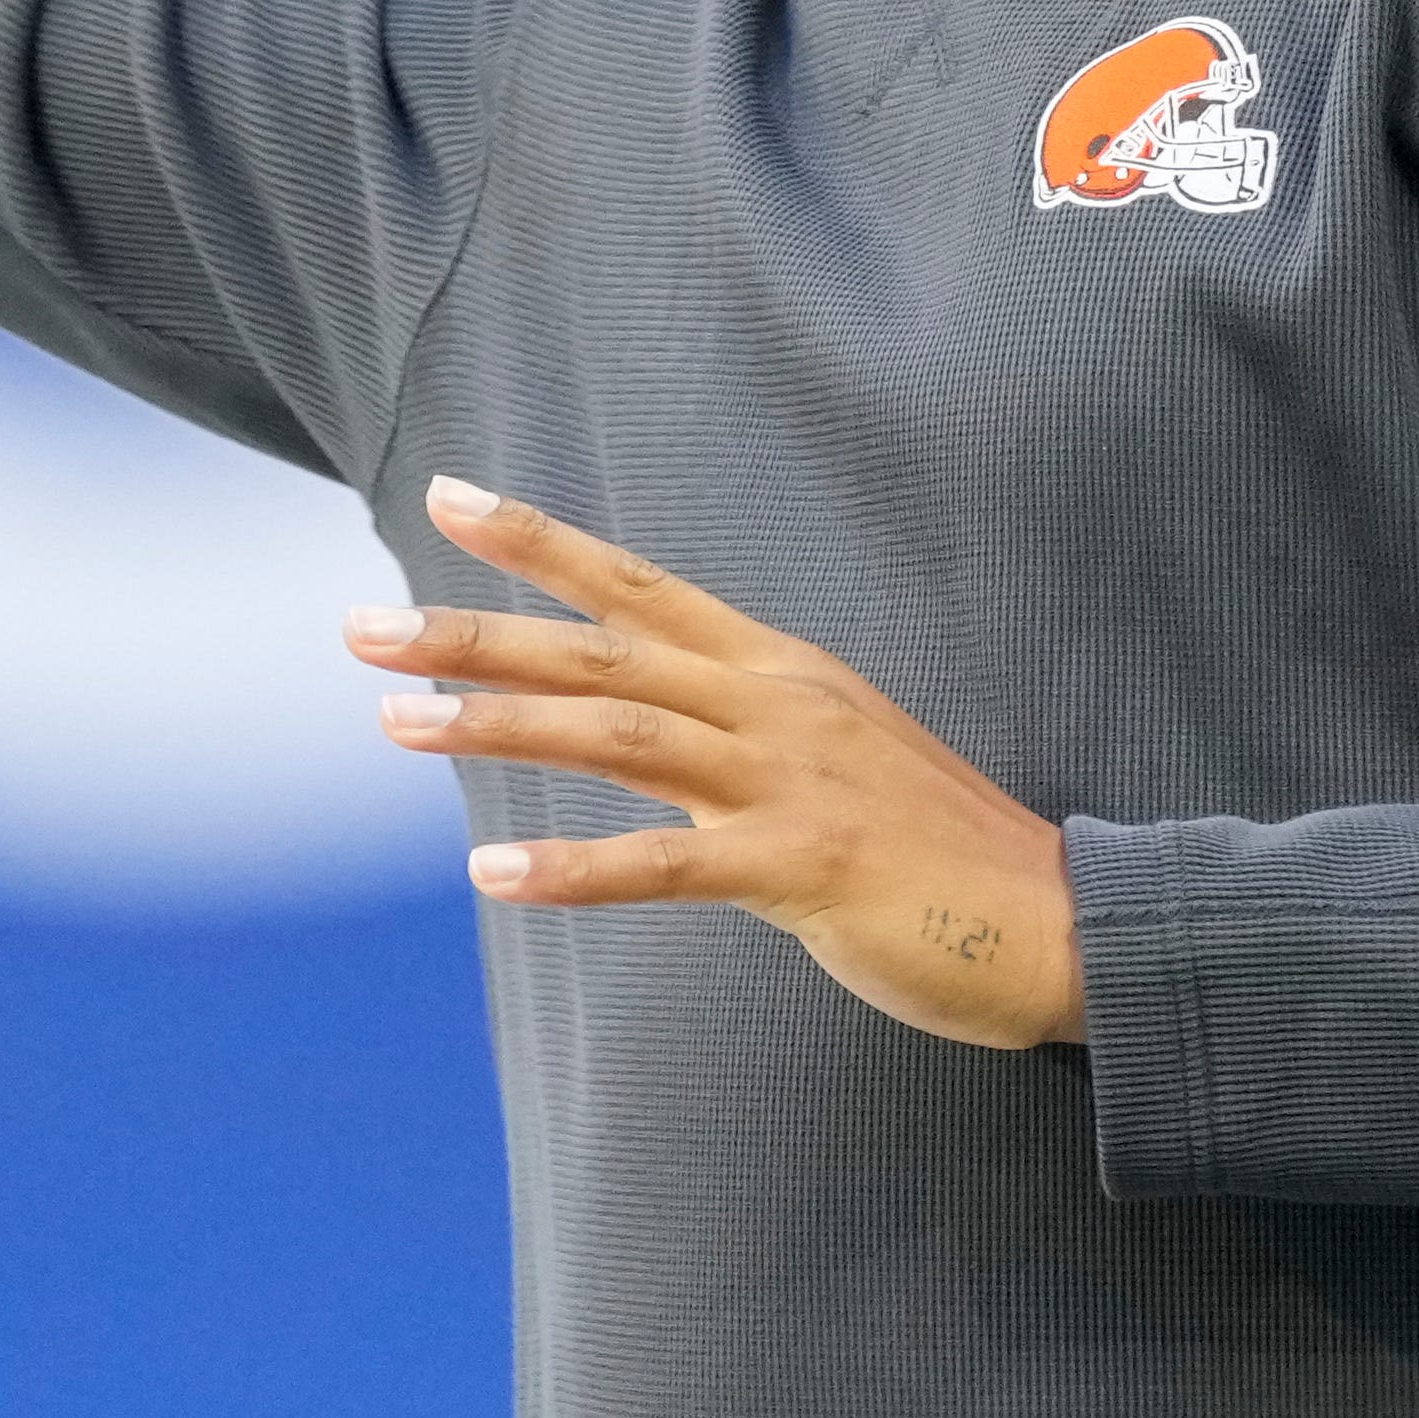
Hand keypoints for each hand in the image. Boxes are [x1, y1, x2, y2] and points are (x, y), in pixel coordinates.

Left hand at [355, 476, 1086, 1053]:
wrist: (1055, 918)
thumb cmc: (935, 847)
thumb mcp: (831, 755)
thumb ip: (738, 732)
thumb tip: (640, 728)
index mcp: (781, 669)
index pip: (639, 585)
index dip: (541, 543)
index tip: (447, 499)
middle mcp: (777, 703)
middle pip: (603, 651)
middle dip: (476, 633)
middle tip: (363, 628)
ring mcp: (791, 779)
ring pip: (619, 734)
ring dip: (497, 727)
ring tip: (393, 721)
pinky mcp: (802, 867)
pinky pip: (667, 865)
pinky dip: (575, 870)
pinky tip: (494, 877)